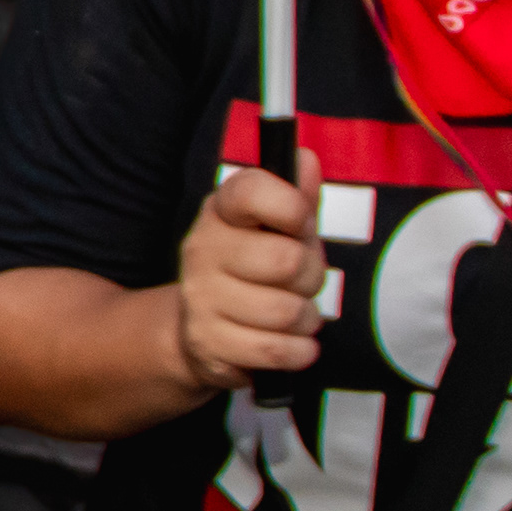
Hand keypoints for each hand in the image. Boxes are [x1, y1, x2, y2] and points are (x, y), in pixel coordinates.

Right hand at [174, 155, 325, 392]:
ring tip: (293, 314)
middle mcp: (202, 248)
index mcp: (222, 211)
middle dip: (310, 277)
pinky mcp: (208, 343)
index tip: (300, 223)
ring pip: (285, 311)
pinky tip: (290, 343)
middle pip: (286, 261)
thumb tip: (306, 159)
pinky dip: (298, 352)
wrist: (202, 330)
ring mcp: (201, 297)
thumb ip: (296, 196)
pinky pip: (276, 350)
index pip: (252, 191)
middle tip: (300, 281)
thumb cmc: (254, 269)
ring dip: (305, 318)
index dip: (291, 207)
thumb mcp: (278, 229)